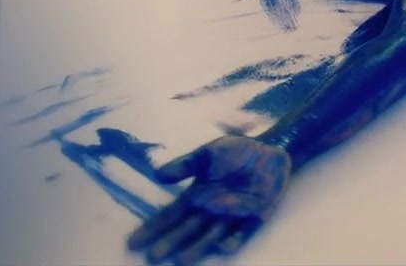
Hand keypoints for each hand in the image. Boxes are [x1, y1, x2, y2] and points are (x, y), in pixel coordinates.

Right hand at [127, 135, 291, 264]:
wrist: (270, 150)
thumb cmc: (235, 153)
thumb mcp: (208, 154)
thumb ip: (185, 165)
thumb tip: (157, 175)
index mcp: (197, 196)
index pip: (171, 216)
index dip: (154, 229)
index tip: (134, 242)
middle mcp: (210, 211)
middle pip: (187, 230)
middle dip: (170, 243)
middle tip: (153, 257)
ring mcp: (232, 216)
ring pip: (210, 235)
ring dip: (197, 247)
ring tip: (181, 260)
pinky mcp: (254, 218)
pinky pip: (241, 232)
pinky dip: (232, 240)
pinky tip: (222, 247)